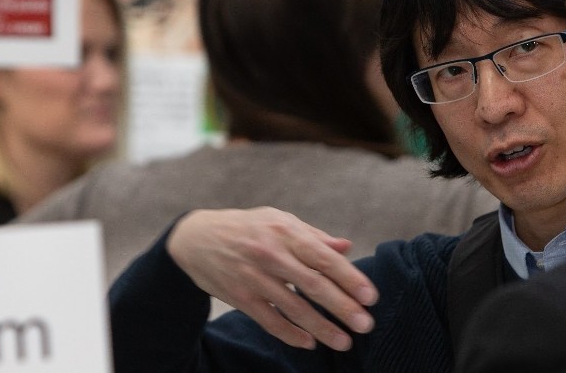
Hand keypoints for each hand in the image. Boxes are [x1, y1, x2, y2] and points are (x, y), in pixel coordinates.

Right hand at [166, 207, 378, 350]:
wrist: (195, 238)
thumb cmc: (247, 228)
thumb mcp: (278, 221)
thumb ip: (313, 236)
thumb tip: (346, 247)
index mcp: (285, 232)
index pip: (324, 257)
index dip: (349, 278)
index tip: (370, 296)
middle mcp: (270, 254)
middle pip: (313, 285)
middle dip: (342, 306)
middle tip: (365, 324)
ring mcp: (254, 277)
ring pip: (293, 308)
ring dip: (321, 327)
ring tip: (344, 342)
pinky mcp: (240, 297)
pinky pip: (269, 321)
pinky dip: (290, 334)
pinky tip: (309, 343)